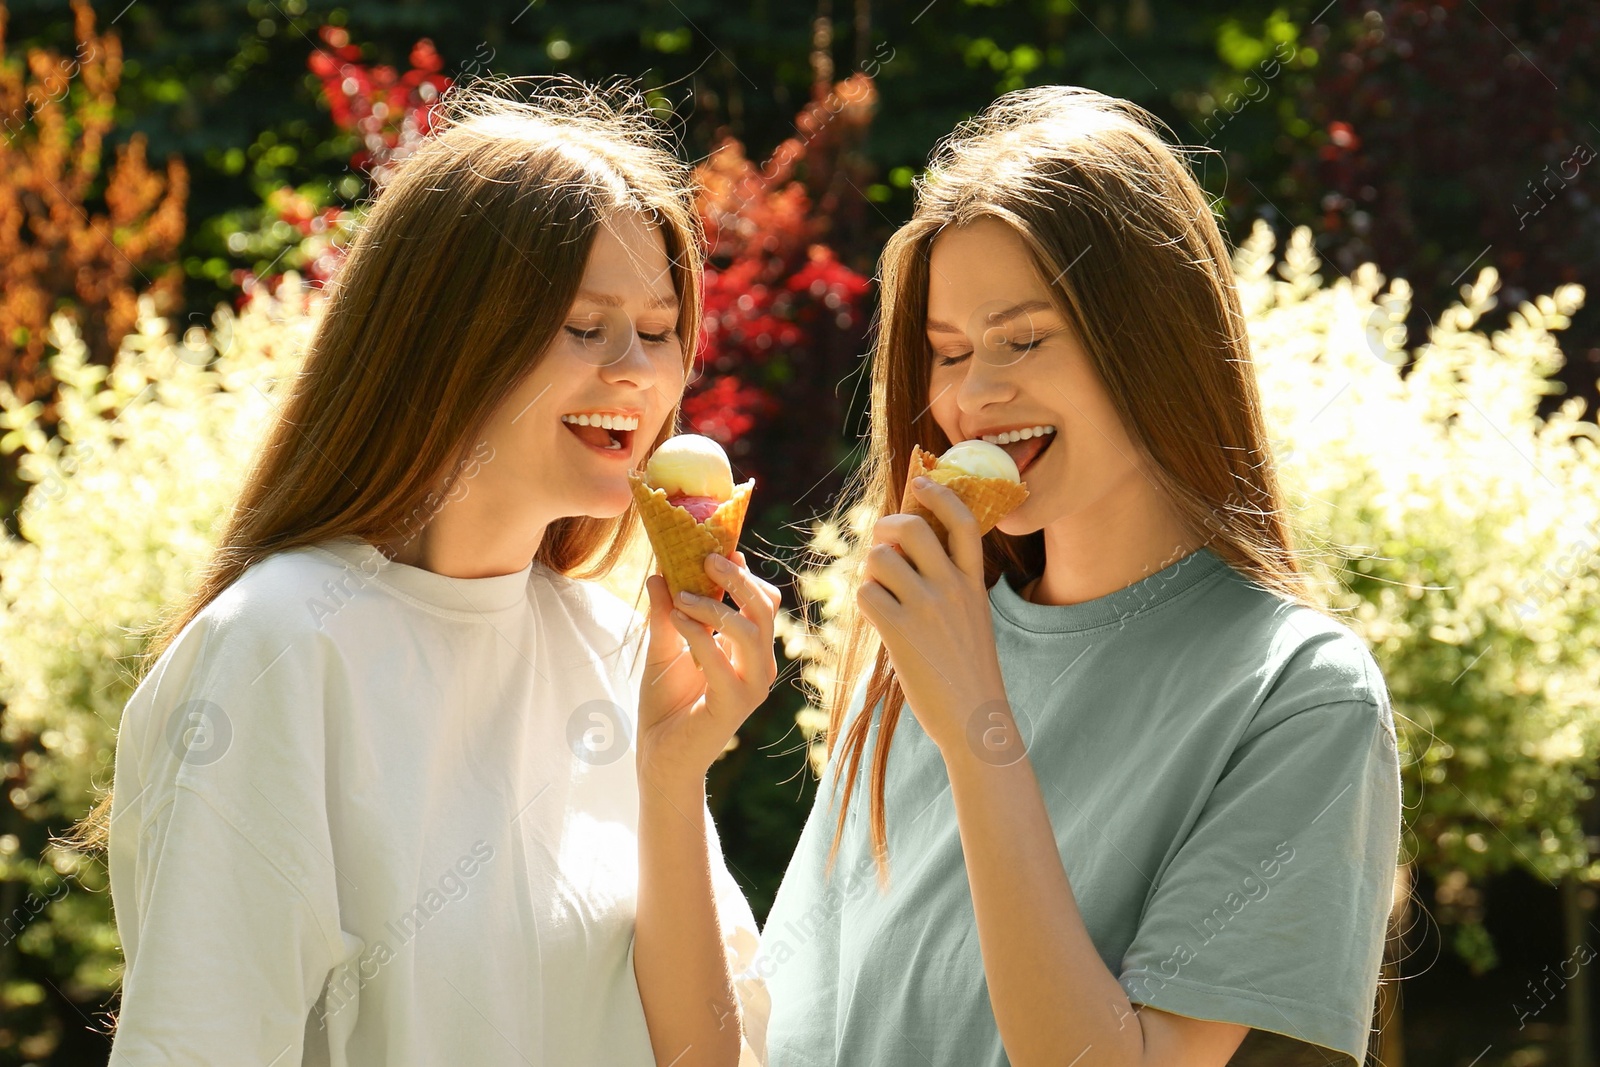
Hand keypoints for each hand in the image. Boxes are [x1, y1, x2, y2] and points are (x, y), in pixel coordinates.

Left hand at [638, 549, 780, 787]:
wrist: (660, 758)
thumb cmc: (666, 706)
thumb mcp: (664, 649)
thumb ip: (666, 615)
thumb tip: (659, 572)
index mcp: (749, 650)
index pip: (763, 603)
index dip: (744, 573)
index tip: (715, 550)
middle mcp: (759, 665)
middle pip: (765, 609)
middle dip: (737, 578)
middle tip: (705, 558)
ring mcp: (751, 686)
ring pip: (749, 629)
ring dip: (713, 605)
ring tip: (681, 594)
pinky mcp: (734, 704)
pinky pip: (720, 658)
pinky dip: (698, 633)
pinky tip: (676, 619)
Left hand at [856, 477, 1008, 754]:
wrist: (975, 720)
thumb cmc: (969, 673)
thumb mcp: (973, 619)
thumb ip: (951, 586)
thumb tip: (908, 556)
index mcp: (975, 583)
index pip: (963, 520)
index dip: (939, 493)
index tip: (921, 482)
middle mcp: (953, 588)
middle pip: (910, 528)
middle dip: (885, 529)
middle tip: (880, 545)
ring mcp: (928, 608)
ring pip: (880, 558)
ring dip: (869, 569)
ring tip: (876, 590)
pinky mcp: (901, 632)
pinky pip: (865, 593)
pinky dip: (862, 601)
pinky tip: (874, 618)